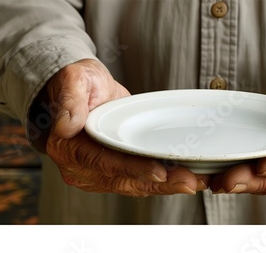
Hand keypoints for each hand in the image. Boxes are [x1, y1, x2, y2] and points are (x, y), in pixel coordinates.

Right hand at [44, 59, 207, 196]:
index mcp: (69, 148)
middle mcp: (81, 168)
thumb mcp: (74, 79)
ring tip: (197, 181)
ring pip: (136, 185)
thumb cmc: (81, 83)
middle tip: (190, 181)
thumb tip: (68, 124)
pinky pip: (140, 181)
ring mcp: (98, 174)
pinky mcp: (115, 173)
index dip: (134, 169)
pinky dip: (165, 182)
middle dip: (160, 183)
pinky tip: (189, 178)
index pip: (104, 162)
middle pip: (124, 180)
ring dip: (167, 186)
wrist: (87, 91)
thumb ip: (71, 99)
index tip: (160, 172)